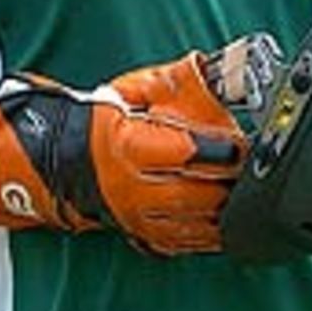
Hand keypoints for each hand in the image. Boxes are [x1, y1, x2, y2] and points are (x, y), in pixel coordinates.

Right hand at [0, 50, 245, 254]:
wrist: (59, 159)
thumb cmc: (104, 120)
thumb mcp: (139, 89)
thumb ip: (184, 83)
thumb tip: (230, 68)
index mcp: (131, 145)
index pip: (191, 152)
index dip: (224, 149)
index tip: (243, 144)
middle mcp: (134, 187)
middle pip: (200, 193)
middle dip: (232, 184)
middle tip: (253, 173)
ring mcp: (138, 215)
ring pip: (197, 223)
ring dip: (226, 212)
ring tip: (244, 197)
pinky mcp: (143, 234)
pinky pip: (186, 242)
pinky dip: (211, 234)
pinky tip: (227, 222)